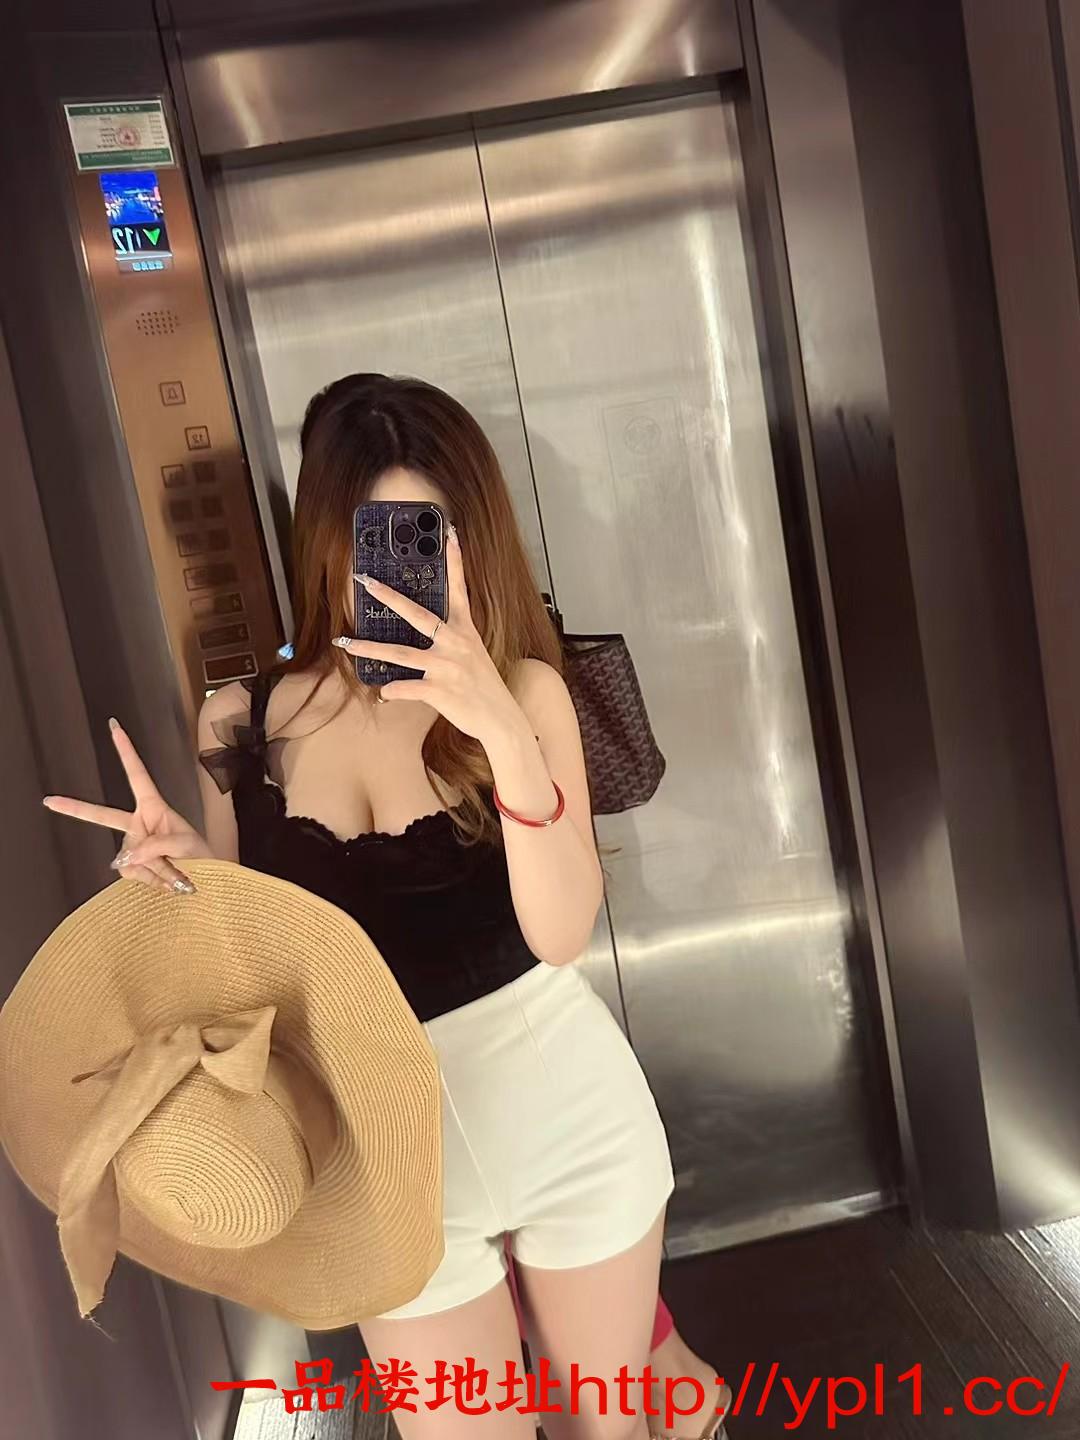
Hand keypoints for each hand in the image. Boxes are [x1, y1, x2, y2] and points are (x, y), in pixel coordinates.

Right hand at [42, 718, 211, 893]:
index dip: (126, 751)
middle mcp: (138, 824)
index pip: (137, 775)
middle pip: (102, 816)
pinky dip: (151, 880)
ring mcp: (131, 845)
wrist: (205, 881)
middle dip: (75, 808)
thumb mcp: (186, 845)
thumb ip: (157, 847)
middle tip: (49, 800)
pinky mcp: (130, 865)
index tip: (115, 727)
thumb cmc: (202, 856)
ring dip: (156, 869)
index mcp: (154, 807)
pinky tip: (167, 882)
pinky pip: (131, 873)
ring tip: (178, 873)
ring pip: (131, 858)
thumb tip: (126, 857)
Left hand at [333, 526, 528, 749]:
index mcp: (465, 631)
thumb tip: (430, 629)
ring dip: (370, 649)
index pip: (459, 589)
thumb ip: (453, 637)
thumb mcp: (474, 653)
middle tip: (367, 581)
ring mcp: (447, 667)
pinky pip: (407, 688)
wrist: (500, 718)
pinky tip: (383, 691)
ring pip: (401, 653)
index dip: (455, 561)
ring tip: (346, 644)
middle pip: (417, 614)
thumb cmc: (483, 685)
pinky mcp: (440, 691)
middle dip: (389, 596)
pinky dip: (392, 690)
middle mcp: (455, 644)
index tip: (449, 534)